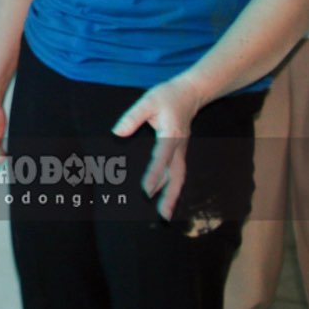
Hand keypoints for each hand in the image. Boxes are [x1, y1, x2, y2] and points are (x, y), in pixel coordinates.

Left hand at [112, 78, 204, 220]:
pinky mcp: (179, 151)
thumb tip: (117, 133)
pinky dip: (172, 185)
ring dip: (172, 194)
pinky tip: (166, 196)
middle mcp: (179, 147)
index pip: (161, 159)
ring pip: (178, 177)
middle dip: (170, 196)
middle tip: (164, 216)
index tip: (145, 191)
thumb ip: (132, 117)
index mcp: (171, 136)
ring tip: (165, 214)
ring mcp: (181, 150)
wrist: (190, 93)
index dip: (154, 175)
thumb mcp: (148, 101)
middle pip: (177, 176)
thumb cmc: (168, 96)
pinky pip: (177, 172)